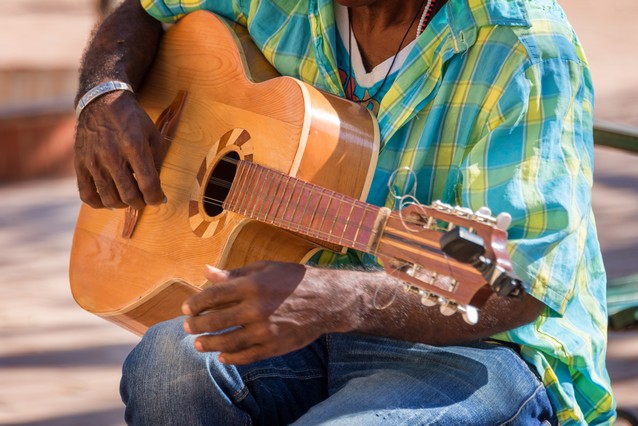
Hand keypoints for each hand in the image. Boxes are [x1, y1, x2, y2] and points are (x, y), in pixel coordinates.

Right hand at [74, 90, 164, 208]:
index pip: (148, 185)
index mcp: (134, 147)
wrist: (101, 101)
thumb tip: (159, 192)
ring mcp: (93, 161)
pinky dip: (99, 203)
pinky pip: (87, 195)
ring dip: (123, 205)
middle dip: (141, 203)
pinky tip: (108, 199)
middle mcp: (112, 156)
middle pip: (129, 195)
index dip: (156, 198)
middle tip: (144, 199)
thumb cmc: (132, 119)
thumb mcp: (152, 135)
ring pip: (109, 199)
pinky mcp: (79, 164)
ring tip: (128, 198)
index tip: (159, 199)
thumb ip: (156, 162)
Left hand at [182, 261, 354, 364]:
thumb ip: (234, 273)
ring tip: (199, 344)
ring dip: (209, 344)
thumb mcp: (265, 268)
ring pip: (228, 342)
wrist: (327, 300)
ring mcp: (265, 330)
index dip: (196, 303)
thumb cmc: (293, 279)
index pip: (214, 295)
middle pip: (216, 321)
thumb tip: (206, 271)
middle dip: (197, 325)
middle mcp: (256, 308)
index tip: (186, 308)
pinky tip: (222, 357)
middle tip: (187, 327)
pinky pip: (246, 356)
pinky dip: (231, 358)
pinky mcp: (274, 346)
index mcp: (252, 285)